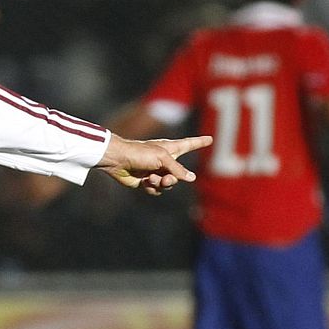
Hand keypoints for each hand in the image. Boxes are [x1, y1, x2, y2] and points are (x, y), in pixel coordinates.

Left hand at [96, 133, 210, 194]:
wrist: (118, 160)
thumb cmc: (140, 153)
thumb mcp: (163, 158)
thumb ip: (178, 169)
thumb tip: (191, 178)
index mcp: (171, 149)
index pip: (189, 144)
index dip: (199, 142)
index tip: (210, 139)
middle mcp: (165, 161)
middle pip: (180, 174)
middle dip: (173, 178)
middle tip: (165, 178)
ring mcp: (156, 171)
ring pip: (169, 184)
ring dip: (161, 184)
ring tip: (151, 178)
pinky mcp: (146, 182)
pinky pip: (156, 190)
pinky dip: (151, 188)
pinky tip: (144, 182)